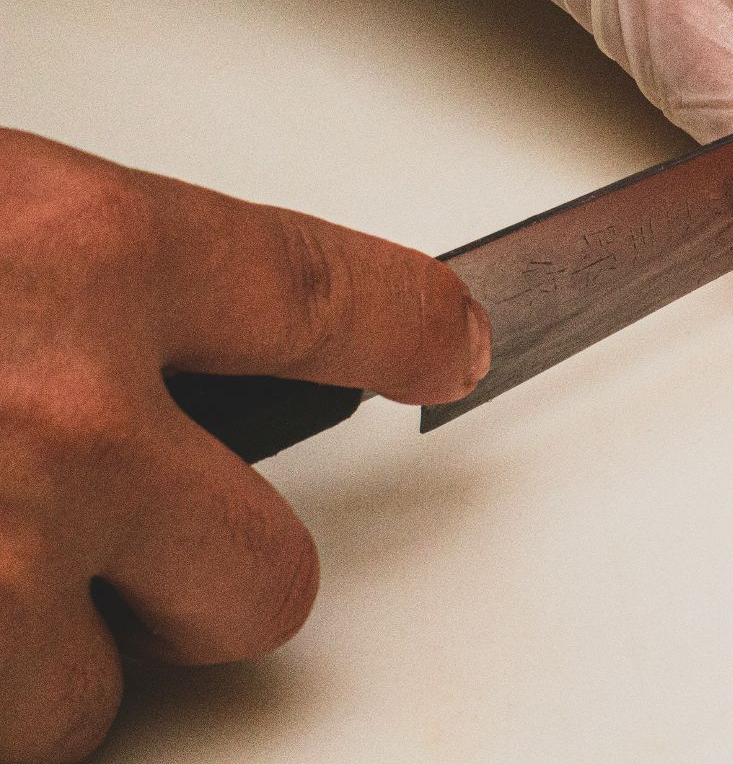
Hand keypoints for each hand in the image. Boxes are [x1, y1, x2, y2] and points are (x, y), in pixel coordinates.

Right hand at [0, 130, 487, 762]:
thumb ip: (53, 268)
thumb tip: (100, 302)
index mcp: (82, 251)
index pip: (329, 296)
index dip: (406, 330)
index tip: (453, 344)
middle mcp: (69, 413)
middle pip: (269, 571)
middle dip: (205, 581)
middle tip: (106, 549)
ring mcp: (0, 557)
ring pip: (106, 686)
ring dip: (41, 657)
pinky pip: (5, 738)